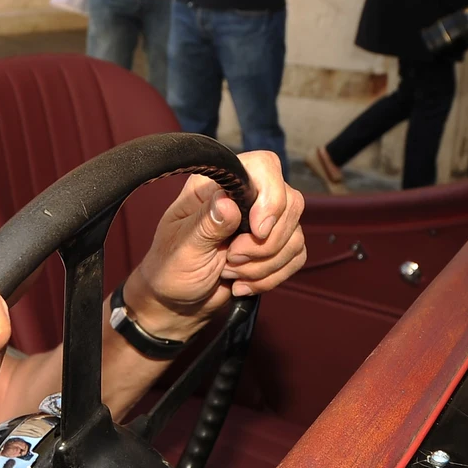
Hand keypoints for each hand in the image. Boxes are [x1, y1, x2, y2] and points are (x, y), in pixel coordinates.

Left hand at [126, 151, 306, 340]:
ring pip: (295, 235)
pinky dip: (272, 276)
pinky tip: (243, 283)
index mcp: (217, 185)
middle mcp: (244, 197)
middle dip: (266, 243)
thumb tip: (228, 203)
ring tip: (230, 272)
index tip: (258, 231)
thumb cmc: (171, 268)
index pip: (264, 166)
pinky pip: (296, 256)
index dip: (271, 198)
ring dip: (265, 264)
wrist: (179, 301)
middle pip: (290, 202)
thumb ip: (206, 225)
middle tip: (232, 258)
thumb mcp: (182, 248)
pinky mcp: (274, 246)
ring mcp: (262, 221)